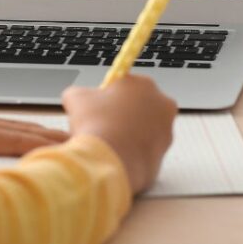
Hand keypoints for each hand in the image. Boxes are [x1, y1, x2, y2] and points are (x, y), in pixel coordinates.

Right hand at [62, 76, 176, 191]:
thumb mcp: (75, 97)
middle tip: (102, 124)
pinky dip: (133, 151)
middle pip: (139, 105)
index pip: (125, 85)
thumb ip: (79, 92)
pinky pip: (145, 149)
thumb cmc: (96, 124)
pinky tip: (117, 153)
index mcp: (143, 83)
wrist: (109, 160)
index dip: (109, 96)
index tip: (98, 106)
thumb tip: (76, 97)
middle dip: (123, 114)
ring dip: (129, 132)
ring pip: (144, 128)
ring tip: (108, 141)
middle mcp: (162, 104)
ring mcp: (167, 129)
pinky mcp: (164, 153)